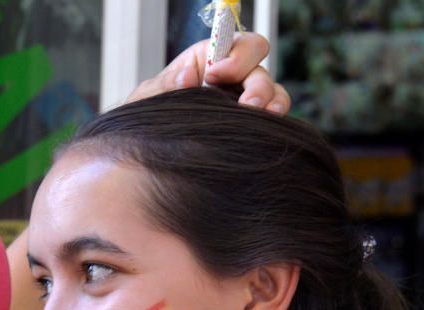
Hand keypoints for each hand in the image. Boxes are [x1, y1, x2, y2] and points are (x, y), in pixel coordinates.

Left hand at [127, 33, 290, 113]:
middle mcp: (231, 75)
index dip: (234, 57)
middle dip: (256, 83)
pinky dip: (275, 117)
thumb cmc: (149, 117)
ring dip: (272, 100)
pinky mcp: (249, 122)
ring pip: (271, 90)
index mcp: (208, 58)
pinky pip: (272, 113)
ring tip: (264, 115)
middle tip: (245, 105)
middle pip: (259, 65)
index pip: (237, 44)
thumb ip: (165, 86)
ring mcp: (242, 99)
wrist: (150, 151)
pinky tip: (269, 127)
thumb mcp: (148, 98)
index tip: (213, 76)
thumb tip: (186, 75)